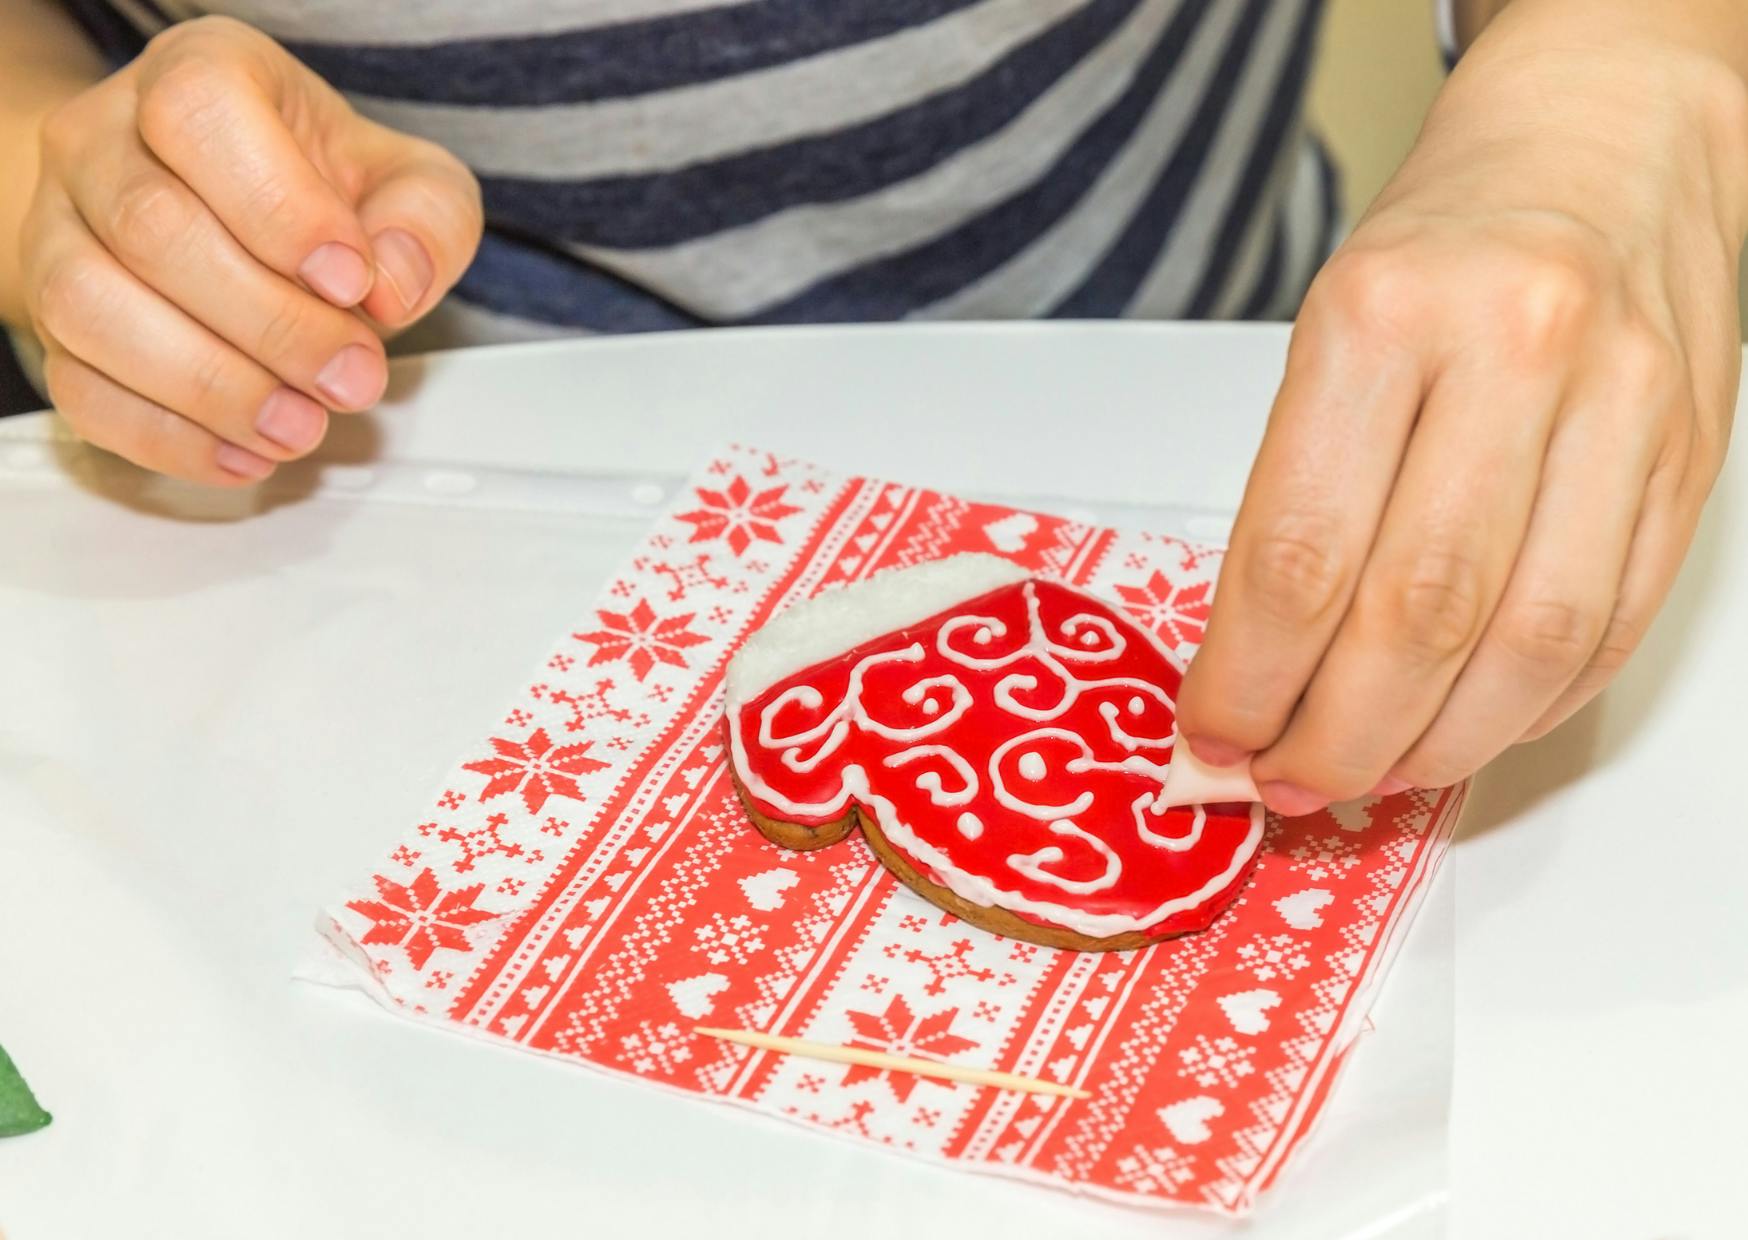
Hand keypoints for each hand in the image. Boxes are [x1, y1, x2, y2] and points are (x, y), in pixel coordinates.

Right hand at [19, 16, 481, 483]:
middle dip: (271, 325)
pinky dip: (171, 437)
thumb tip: (395, 282)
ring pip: (91, 309)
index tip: (352, 281)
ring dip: (212, 388)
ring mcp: (60, 232)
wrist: (238, 219)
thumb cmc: (319, 192)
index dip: (280, 210)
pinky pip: (81, 389)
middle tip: (352, 376)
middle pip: (152, 227)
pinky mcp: (53, 326)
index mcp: (197, 75)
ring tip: (301, 423)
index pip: (199, 114)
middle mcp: (105, 140)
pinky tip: (248, 452)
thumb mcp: (407, 184)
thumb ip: (425, 220)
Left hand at [1175, 34, 1747, 814]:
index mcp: (1383, 318)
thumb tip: (1253, 678)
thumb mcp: (1327, 336)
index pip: (1298, 553)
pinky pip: (1606, 633)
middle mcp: (1513, 358)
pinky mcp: (1687, 466)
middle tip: (1284, 779)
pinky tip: (1462, 729)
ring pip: (1524, 647)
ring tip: (1364, 774)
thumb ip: (1292, 506)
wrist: (1607, 148)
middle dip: (1334, 735)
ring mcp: (1620, 413)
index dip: (1248, 680)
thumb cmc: (1445, 248)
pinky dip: (1523, 711)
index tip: (1213, 735)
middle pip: (1416, 619)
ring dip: (1432, 747)